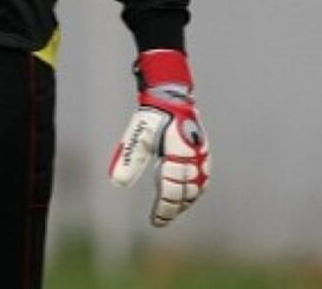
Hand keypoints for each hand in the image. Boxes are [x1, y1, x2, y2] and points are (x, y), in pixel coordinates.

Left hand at [108, 49, 210, 226]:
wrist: (170, 99)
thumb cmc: (151, 119)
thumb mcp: (136, 137)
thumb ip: (128, 160)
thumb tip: (117, 183)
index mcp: (177, 154)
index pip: (170, 190)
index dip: (163, 209)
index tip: (155, 221)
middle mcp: (194, 159)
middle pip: (185, 194)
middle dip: (173, 209)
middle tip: (160, 219)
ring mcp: (202, 157)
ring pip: (196, 189)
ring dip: (184, 203)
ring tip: (170, 212)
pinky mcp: (205, 155)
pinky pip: (202, 181)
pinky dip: (193, 192)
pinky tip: (184, 198)